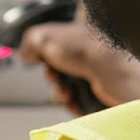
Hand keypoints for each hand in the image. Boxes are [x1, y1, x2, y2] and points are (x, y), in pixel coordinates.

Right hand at [18, 15, 139, 113]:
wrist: (113, 70)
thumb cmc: (82, 50)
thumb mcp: (45, 37)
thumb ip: (30, 42)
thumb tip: (26, 54)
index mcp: (82, 34)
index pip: (58, 45)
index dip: (45, 55)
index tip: (40, 59)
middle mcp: (92, 53)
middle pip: (62, 69)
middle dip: (53, 76)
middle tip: (55, 77)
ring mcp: (101, 74)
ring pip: (71, 88)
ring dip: (61, 93)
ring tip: (66, 92)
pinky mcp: (107, 94)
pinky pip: (83, 104)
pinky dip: (74, 105)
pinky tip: (74, 102)